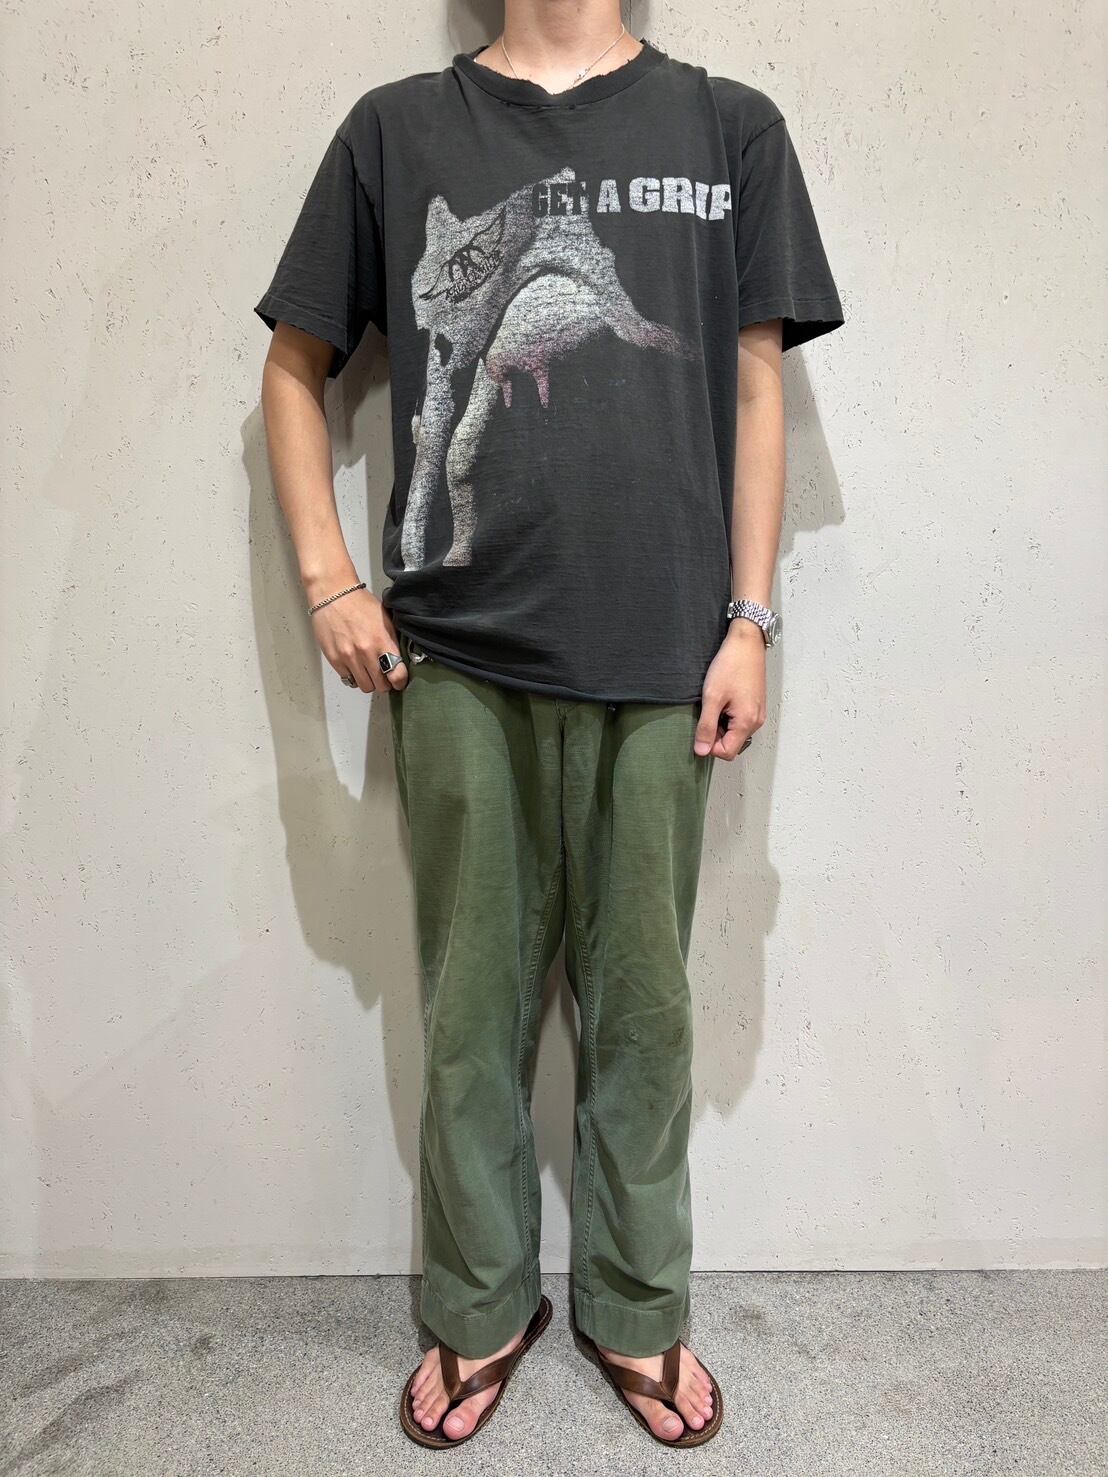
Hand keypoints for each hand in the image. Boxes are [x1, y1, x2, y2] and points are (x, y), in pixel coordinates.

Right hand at [309, 587, 408, 693]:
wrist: (333, 595)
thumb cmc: (360, 604)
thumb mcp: (385, 620)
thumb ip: (393, 642)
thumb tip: (401, 662)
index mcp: (382, 641)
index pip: (397, 674)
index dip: (400, 681)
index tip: (399, 681)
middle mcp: (365, 652)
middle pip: (381, 686)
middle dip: (385, 683)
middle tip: (383, 675)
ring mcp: (348, 657)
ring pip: (365, 686)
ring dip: (369, 681)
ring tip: (368, 670)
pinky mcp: (334, 659)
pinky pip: (349, 679)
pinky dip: (353, 675)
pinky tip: (355, 664)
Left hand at [694, 620, 766, 757]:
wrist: (746, 643)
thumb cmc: (730, 666)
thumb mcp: (712, 697)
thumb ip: (706, 727)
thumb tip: (701, 752)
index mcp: (747, 722)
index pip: (727, 752)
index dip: (710, 746)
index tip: (701, 728)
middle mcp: (756, 722)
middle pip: (731, 744)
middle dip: (715, 734)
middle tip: (707, 711)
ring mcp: (757, 713)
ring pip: (735, 733)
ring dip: (721, 724)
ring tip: (716, 703)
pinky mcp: (756, 705)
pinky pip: (740, 721)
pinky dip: (728, 716)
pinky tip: (723, 699)